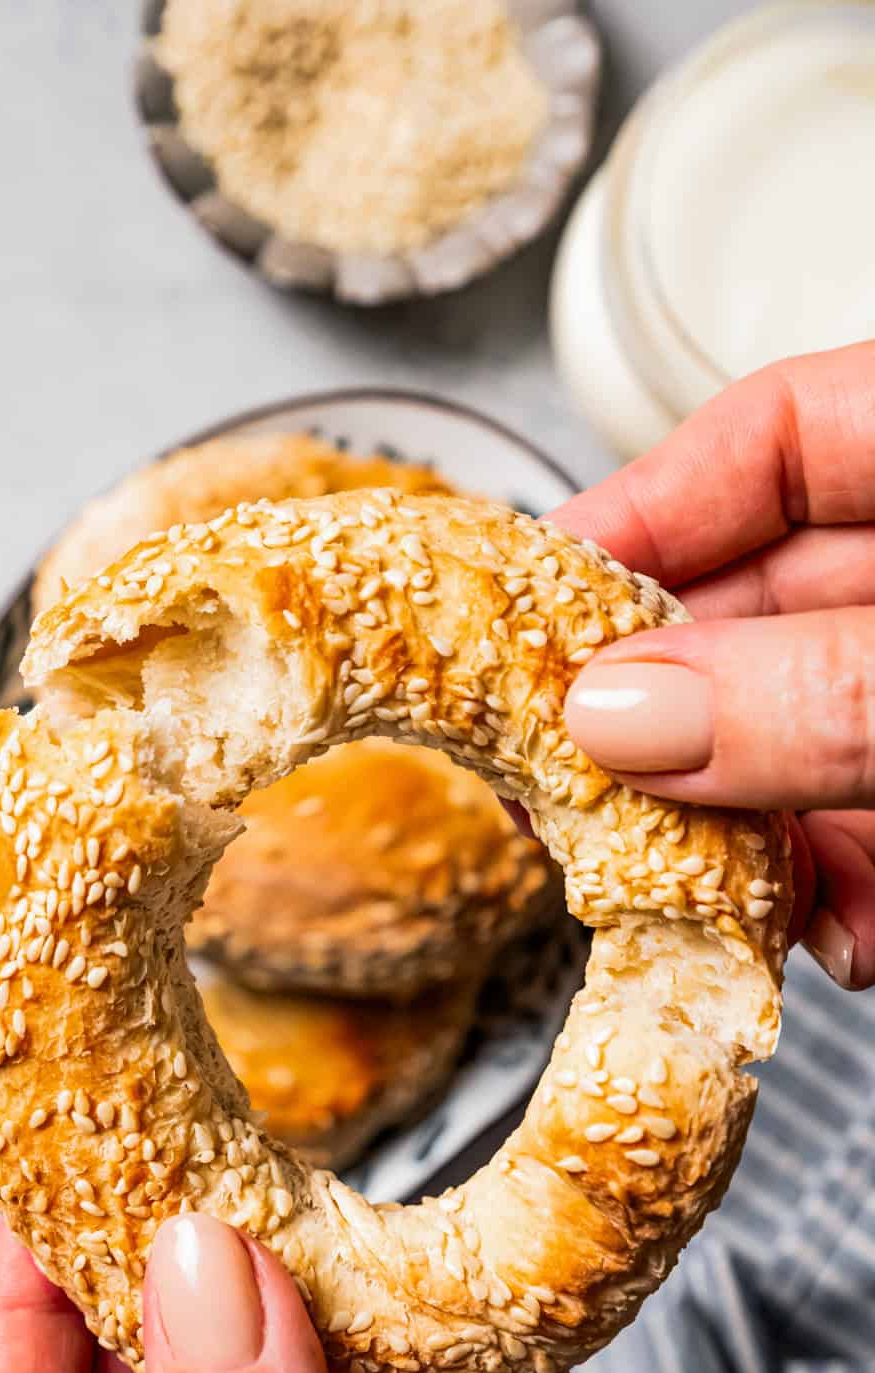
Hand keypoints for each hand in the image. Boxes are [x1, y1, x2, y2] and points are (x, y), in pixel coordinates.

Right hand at [553, 341, 874, 988]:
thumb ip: (818, 688)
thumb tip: (623, 715)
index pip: (777, 434)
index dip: (639, 514)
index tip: (529, 609)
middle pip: (773, 610)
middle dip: (681, 724)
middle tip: (588, 795)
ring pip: (819, 734)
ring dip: (760, 833)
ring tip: (715, 902)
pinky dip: (858, 889)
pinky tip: (845, 937)